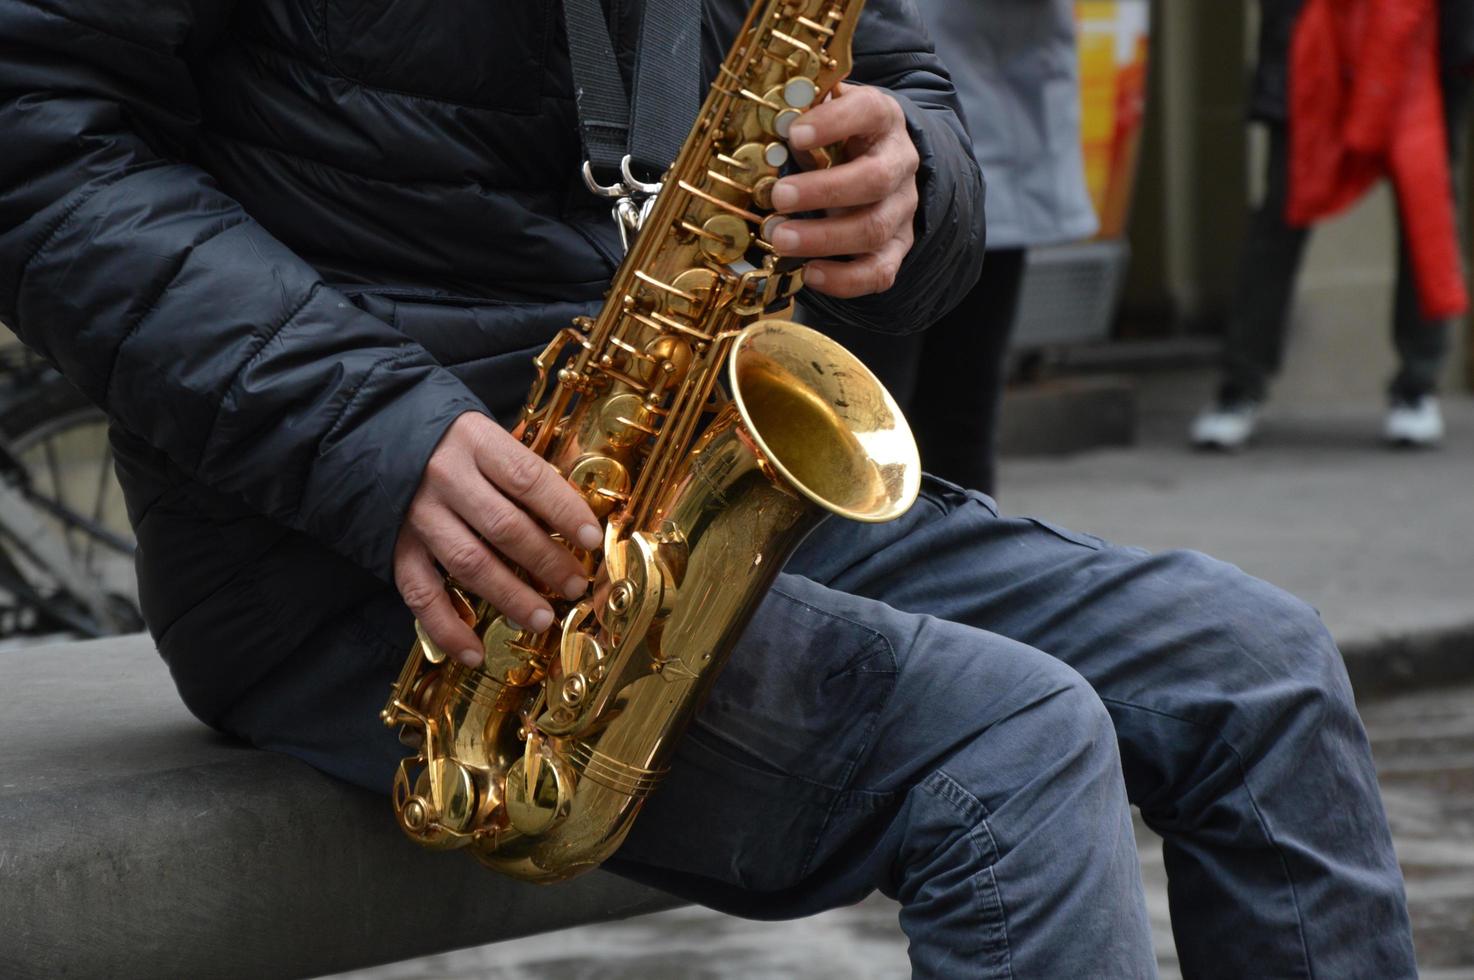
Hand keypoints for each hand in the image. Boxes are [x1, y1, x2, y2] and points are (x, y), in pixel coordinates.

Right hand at [394, 412, 601, 666]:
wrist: (373, 434)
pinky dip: (446, 627)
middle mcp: (445, 477)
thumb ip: (529, 465)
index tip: (591, 540)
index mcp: (476, 442)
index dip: (564, 512)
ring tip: (542, 618)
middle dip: (546, 561)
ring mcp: (418, 514)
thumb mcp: (489, 434)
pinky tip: (473, 652)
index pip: (528, 479)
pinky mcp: (397, 546)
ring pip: (469, 563)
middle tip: (574, 586)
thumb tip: (586, 499)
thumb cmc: (451, 441)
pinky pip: (421, 593)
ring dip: (510, 596)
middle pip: (504, 527)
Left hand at [768, 83, 919, 297]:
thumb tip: (764, 120)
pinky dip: (844, 279)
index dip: (834, 122)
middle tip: (778, 197)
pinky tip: (809, 273)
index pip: (868, 111)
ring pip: (874, 228)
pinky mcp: (897, 247)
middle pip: (875, 179)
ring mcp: (902, 209)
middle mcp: (899, 163)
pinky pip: (880, 271)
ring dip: (824, 238)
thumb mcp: (825, 119)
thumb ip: (802, 117)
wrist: (879, 165)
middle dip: (824, 191)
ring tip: (780, 239)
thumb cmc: (840, 141)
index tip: (794, 134)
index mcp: (882, 120)